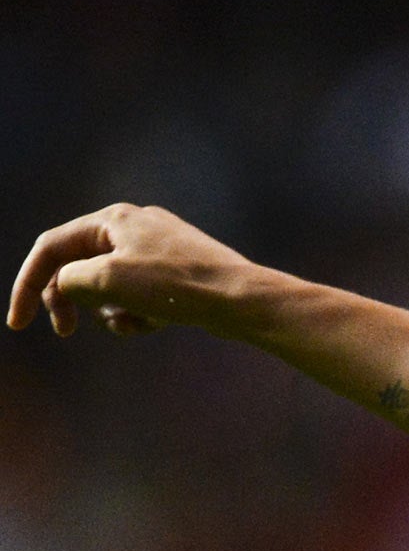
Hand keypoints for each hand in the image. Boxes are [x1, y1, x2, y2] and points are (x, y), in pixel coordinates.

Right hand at [9, 203, 249, 337]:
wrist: (243, 300)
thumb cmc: (177, 285)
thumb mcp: (109, 280)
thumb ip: (72, 279)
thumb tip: (69, 286)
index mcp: (113, 219)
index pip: (52, 247)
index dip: (28, 284)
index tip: (17, 324)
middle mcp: (134, 228)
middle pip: (79, 267)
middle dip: (71, 301)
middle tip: (67, 331)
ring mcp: (158, 252)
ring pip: (110, 288)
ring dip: (111, 311)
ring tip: (134, 320)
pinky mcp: (177, 277)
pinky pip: (140, 299)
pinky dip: (139, 315)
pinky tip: (155, 324)